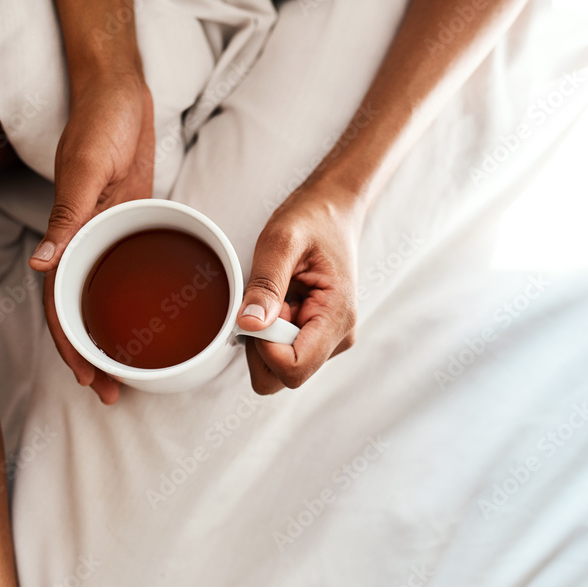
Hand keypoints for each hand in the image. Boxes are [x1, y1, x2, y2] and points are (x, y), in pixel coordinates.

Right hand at [30, 72, 154, 403]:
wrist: (118, 92)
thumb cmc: (99, 125)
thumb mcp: (85, 170)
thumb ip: (66, 216)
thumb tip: (39, 263)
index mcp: (66, 236)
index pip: (61, 304)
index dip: (70, 345)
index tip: (87, 378)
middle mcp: (81, 243)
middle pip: (79, 311)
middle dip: (91, 355)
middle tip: (111, 394)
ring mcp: (103, 236)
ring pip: (99, 298)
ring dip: (109, 336)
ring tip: (127, 372)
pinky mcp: (124, 223)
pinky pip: (121, 273)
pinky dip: (129, 301)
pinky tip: (148, 321)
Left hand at [237, 184, 361, 393]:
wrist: (334, 210)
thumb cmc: (312, 218)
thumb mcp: (282, 240)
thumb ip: (266, 283)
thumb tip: (249, 325)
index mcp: (337, 317)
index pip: (294, 368)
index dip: (264, 348)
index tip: (258, 312)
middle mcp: (338, 337)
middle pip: (283, 376)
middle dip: (261, 345)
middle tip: (265, 301)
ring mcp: (329, 339)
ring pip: (279, 366)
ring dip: (264, 336)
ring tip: (276, 295)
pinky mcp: (317, 336)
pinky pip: (281, 351)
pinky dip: (270, 330)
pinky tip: (280, 300)